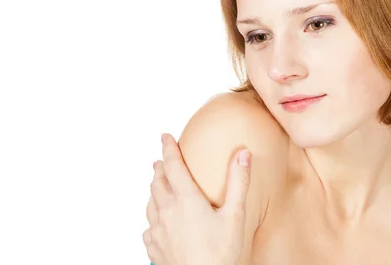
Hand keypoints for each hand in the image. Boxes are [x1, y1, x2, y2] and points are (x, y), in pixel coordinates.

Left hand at [142, 133, 252, 264]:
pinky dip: (152, 217)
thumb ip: (238, 182)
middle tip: (161, 160)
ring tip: (158, 185)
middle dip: (160, 168)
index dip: (168, 149)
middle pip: (158, 183)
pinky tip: (157, 222)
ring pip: (150, 203)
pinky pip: (148, 227)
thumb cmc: (220, 255)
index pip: (173, 166)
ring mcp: (158, 232)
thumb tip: (242, 153)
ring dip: (154, 190)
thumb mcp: (235, 215)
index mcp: (186, 200)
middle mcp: (167, 213)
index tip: (164, 136)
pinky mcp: (154, 248)